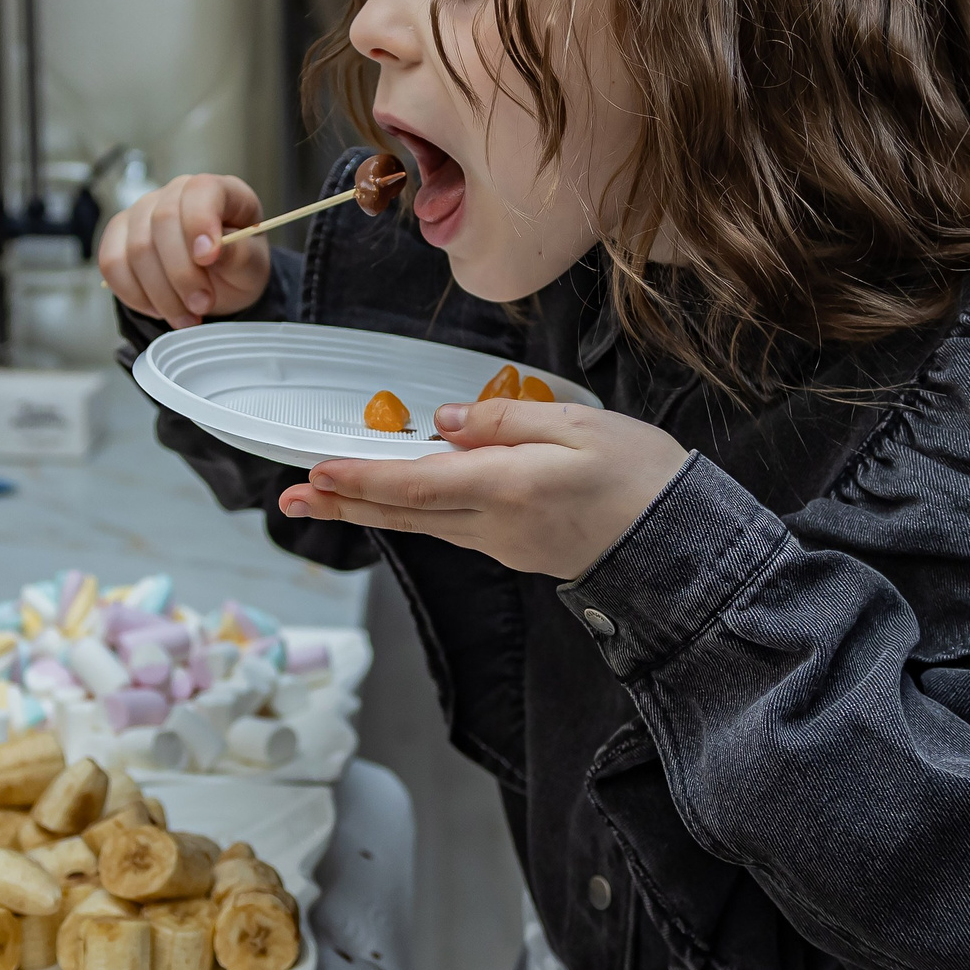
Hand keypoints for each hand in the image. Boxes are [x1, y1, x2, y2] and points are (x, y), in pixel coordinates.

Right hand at [97, 174, 271, 327]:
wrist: (218, 285)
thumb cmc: (236, 267)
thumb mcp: (252, 266)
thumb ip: (239, 255)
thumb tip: (215, 250)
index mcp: (219, 190)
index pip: (201, 190)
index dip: (200, 222)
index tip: (207, 258)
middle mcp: (176, 193)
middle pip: (163, 221)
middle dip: (182, 273)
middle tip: (202, 305)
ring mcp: (142, 212)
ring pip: (136, 249)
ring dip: (161, 294)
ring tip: (186, 317)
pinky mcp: (118, 237)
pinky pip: (112, 264)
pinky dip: (134, 295)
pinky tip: (159, 309)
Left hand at [277, 395, 688, 578]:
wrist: (681, 545)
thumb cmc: (640, 477)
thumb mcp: (578, 427)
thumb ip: (506, 421)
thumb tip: (446, 423)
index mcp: (506, 489)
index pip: (414, 485)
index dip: (359, 478)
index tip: (314, 471)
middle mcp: (492, 525)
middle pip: (402, 513)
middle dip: (341, 503)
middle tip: (288, 499)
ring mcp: (500, 543)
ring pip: (420, 523)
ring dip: (368, 508)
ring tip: (321, 497)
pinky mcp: (512, 548)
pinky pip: (448, 527)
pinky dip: (409, 511)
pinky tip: (392, 500)